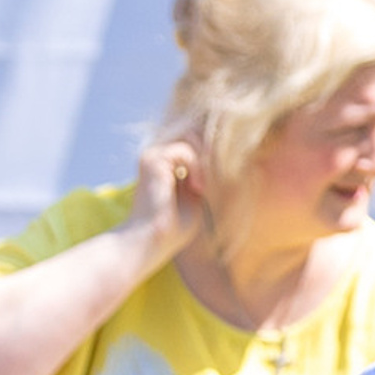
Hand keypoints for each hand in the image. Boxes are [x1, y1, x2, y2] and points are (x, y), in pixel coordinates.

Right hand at [125, 132, 208, 265]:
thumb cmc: (173, 228)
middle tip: (214, 180)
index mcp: (163, 163)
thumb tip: (221, 156)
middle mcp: (155, 155)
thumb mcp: (195, 196)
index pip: (192, 141)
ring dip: (204, 161)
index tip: (222, 176)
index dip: (210, 154)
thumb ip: (202, 175)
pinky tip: (197, 187)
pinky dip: (197, 167)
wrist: (153, 241)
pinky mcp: (153, 160)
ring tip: (202, 187)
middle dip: (209, 153)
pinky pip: (185, 149)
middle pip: (192, 133)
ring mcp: (152, 155)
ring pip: (190, 138)